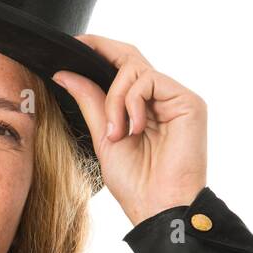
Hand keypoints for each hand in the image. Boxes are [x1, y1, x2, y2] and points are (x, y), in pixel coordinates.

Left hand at [54, 35, 207, 226]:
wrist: (158, 207)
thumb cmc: (136, 182)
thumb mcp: (103, 136)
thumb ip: (90, 102)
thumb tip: (65, 73)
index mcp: (143, 107)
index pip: (121, 66)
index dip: (98, 51)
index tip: (72, 45)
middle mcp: (162, 98)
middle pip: (130, 58)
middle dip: (99, 53)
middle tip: (73, 55)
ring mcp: (176, 98)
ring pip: (134, 69)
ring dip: (114, 98)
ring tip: (113, 132)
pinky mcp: (188, 101)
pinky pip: (148, 80)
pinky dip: (130, 101)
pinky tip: (130, 128)